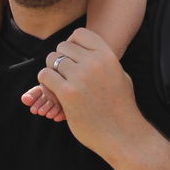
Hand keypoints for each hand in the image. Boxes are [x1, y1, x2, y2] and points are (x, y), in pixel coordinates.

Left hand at [38, 28, 147, 156]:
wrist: (123, 135)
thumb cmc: (123, 108)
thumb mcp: (121, 76)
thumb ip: (106, 62)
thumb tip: (90, 52)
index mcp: (107, 56)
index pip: (79, 34)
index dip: (72, 43)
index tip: (72, 57)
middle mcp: (94, 62)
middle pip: (63, 47)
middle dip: (60, 59)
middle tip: (64, 74)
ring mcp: (80, 77)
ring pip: (51, 60)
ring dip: (52, 71)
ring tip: (58, 84)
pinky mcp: (67, 93)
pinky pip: (45, 76)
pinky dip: (45, 83)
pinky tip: (54, 93)